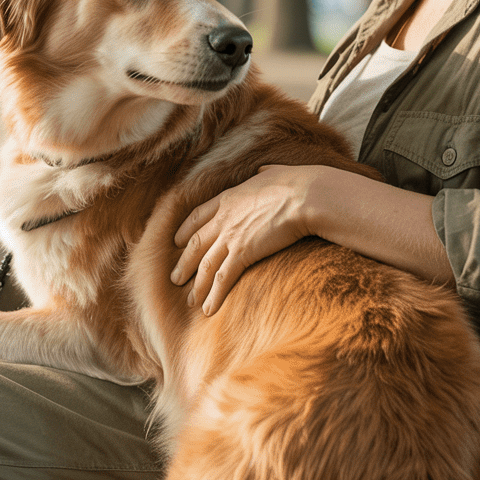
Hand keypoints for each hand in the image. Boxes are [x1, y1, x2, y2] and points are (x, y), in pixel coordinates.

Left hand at [171, 165, 319, 315]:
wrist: (303, 196)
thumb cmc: (294, 183)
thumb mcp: (272, 172)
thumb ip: (263, 173)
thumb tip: (263, 169)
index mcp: (228, 198)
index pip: (198, 216)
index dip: (185, 230)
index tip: (178, 242)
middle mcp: (223, 218)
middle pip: (196, 245)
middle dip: (184, 263)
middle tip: (176, 278)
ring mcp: (230, 236)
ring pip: (206, 266)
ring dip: (197, 286)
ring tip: (191, 301)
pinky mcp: (242, 253)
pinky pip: (223, 279)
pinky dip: (214, 296)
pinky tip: (209, 310)